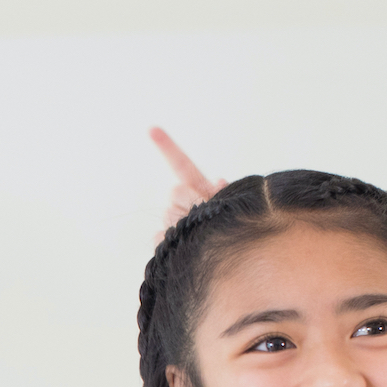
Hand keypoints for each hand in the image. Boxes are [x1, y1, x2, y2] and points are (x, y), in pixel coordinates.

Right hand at [150, 126, 227, 240]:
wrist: (233, 256)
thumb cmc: (235, 225)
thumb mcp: (234, 204)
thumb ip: (224, 193)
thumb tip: (219, 182)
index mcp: (197, 187)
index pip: (180, 164)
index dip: (167, 146)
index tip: (152, 129)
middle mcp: (183, 202)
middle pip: (175, 192)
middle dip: (190, 202)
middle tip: (206, 216)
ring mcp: (172, 221)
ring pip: (169, 215)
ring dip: (185, 224)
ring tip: (202, 234)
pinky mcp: (164, 242)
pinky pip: (160, 237)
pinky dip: (173, 241)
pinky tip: (186, 244)